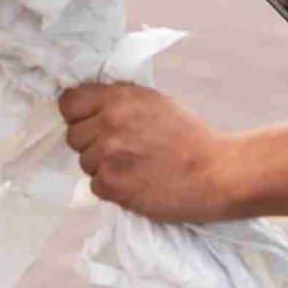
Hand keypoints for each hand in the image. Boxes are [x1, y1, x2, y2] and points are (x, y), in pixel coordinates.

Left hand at [59, 84, 241, 223]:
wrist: (218, 173)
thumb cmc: (191, 137)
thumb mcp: (155, 103)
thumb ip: (120, 101)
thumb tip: (90, 104)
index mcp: (119, 98)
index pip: (69, 103)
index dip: (78, 115)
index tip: (91, 123)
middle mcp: (109, 123)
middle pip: (73, 135)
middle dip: (92, 143)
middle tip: (123, 150)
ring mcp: (109, 155)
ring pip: (84, 162)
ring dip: (103, 167)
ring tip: (135, 167)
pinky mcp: (113, 185)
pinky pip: (95, 186)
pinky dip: (112, 188)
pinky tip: (137, 183)